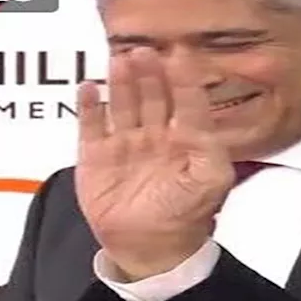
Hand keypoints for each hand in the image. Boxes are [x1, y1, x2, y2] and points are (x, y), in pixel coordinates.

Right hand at [74, 48, 234, 281]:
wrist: (151, 248)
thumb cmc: (187, 213)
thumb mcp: (212, 178)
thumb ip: (210, 144)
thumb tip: (199, 112)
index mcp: (187, 137)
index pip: (187, 99)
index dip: (183, 77)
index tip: (179, 54)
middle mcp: (156, 134)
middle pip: (153, 94)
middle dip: (149, 72)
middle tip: (145, 52)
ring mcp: (126, 143)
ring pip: (123, 103)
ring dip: (121, 81)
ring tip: (121, 60)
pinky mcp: (96, 156)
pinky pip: (91, 125)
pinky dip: (89, 107)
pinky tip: (89, 87)